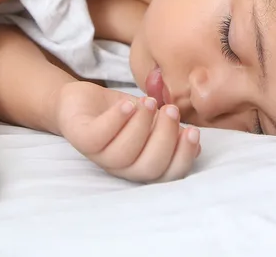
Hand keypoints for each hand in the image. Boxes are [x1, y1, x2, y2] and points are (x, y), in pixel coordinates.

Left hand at [55, 81, 200, 182]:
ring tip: (149, 101)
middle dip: (165, 137)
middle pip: (148, 167)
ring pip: (124, 153)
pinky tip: (127, 104)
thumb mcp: (150, 119)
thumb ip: (170, 130)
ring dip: (142, 125)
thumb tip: (194, 142)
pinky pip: (99, 136)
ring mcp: (100, 156)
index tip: (193, 132)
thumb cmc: (120, 112)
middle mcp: (122, 167)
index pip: (167, 174)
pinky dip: (116, 120)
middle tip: (171, 109)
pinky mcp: (81, 139)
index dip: (183, 157)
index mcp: (142, 164)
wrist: (82, 101)